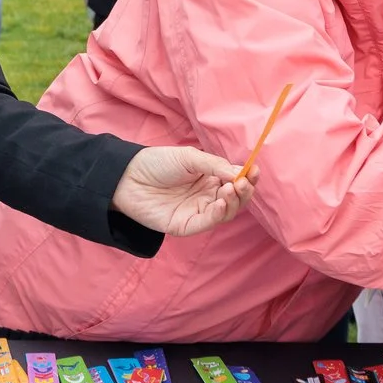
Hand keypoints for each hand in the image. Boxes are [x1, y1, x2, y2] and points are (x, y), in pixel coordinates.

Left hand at [110, 146, 255, 236]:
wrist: (127, 176)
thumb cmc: (158, 163)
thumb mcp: (190, 158)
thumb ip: (215, 166)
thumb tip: (242, 172)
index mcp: (209, 179)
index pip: (236, 182)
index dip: (247, 177)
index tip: (254, 170)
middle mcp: (206, 196)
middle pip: (235, 200)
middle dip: (244, 191)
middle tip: (244, 181)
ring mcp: (196, 212)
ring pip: (226, 213)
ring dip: (233, 202)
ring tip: (231, 188)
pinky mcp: (185, 225)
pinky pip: (208, 223)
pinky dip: (218, 214)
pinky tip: (221, 202)